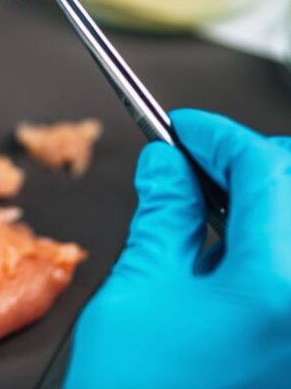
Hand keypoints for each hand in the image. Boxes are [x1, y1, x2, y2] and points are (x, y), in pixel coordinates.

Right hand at [65, 109, 290, 388]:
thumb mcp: (140, 288)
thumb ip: (162, 214)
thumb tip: (167, 163)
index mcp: (278, 289)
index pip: (262, 169)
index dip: (217, 136)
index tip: (186, 128)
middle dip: (248, 162)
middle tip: (196, 164)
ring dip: (262, 199)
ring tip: (209, 209)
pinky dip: (270, 241)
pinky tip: (231, 249)